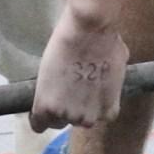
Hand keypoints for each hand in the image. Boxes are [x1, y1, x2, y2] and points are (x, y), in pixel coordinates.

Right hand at [31, 9, 128, 131]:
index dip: (84, 105)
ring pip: (56, 120)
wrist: (89, 30)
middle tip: (65, 86)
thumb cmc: (106, 40)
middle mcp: (89, 118)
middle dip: (70, 105)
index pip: (92, 118)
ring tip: (53, 84)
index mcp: (108, 111)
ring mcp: (68, 115)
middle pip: (74, 121)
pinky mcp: (47, 108)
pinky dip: (36, 116)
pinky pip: (38, 123)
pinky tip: (37, 104)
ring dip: (54, 105)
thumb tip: (103, 78)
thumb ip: (109, 84)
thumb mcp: (117, 68)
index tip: (79, 95)